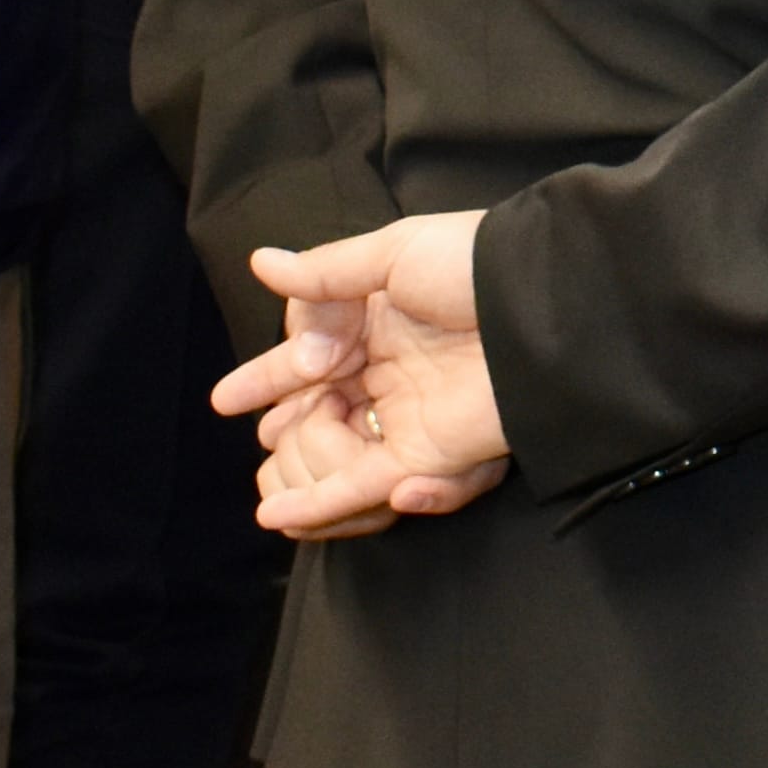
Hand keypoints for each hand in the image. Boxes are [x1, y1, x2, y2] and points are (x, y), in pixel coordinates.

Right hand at [209, 213, 512, 537]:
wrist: (540, 302)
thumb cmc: (473, 265)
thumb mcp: (393, 253)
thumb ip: (325, 273)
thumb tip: (262, 263)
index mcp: (386, 321)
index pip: (313, 355)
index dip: (269, 377)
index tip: (226, 399)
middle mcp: (395, 372)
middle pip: (324, 408)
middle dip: (284, 424)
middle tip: (255, 432)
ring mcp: (410, 417)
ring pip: (339, 452)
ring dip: (299, 466)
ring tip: (263, 474)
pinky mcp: (428, 455)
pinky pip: (364, 484)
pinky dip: (320, 501)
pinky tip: (277, 513)